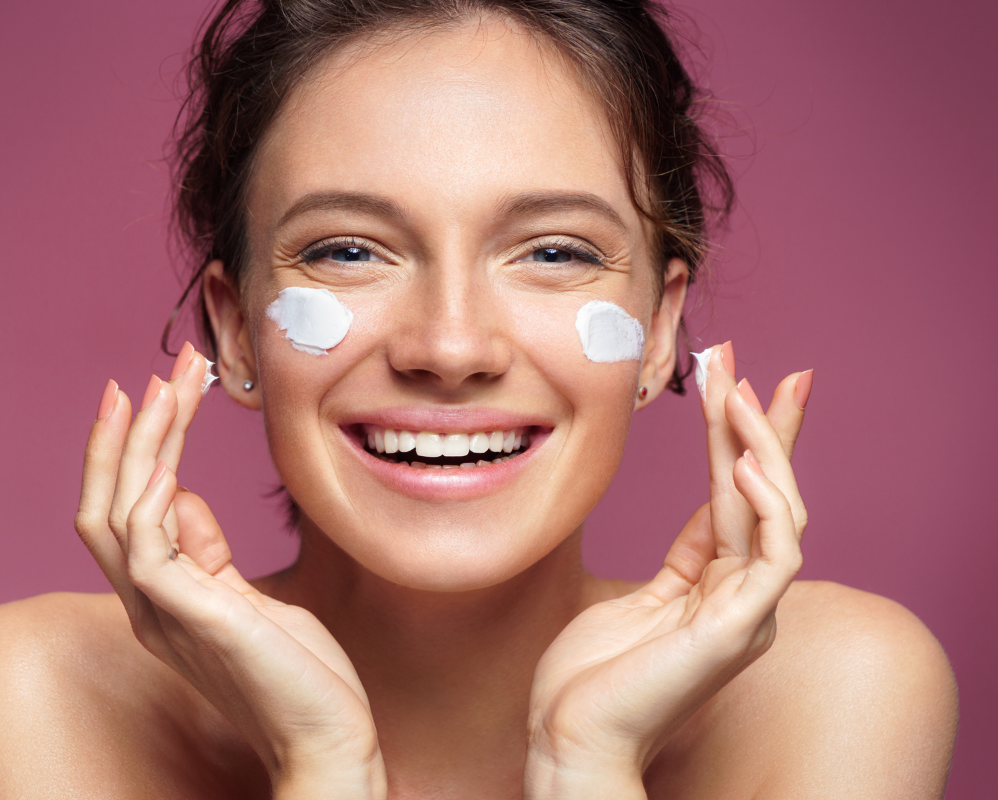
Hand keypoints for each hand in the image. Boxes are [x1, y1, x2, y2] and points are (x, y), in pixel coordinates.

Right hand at [74, 343, 385, 798]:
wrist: (327, 740)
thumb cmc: (299, 675)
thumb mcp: (252, 600)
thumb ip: (209, 555)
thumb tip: (182, 497)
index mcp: (162, 598)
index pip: (124, 513)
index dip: (129, 453)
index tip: (152, 395)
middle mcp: (148, 605)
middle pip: (104, 505)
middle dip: (124, 435)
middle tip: (151, 373)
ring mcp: (161, 613)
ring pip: (118, 514)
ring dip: (142, 444)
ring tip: (166, 387)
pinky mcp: (188, 618)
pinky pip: (148, 548)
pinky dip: (151, 496)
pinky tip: (169, 457)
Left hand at [524, 343, 811, 798]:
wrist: (568, 735)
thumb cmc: (591, 674)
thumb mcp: (641, 595)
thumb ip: (685, 554)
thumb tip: (711, 504)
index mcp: (719, 586)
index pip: (743, 495)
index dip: (746, 437)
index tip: (741, 380)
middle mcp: (744, 596)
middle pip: (766, 493)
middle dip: (761, 423)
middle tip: (740, 359)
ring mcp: (745, 614)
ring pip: (776, 513)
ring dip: (759, 446)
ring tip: (736, 393)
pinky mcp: (735, 631)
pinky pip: (771, 558)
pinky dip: (767, 508)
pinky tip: (739, 464)